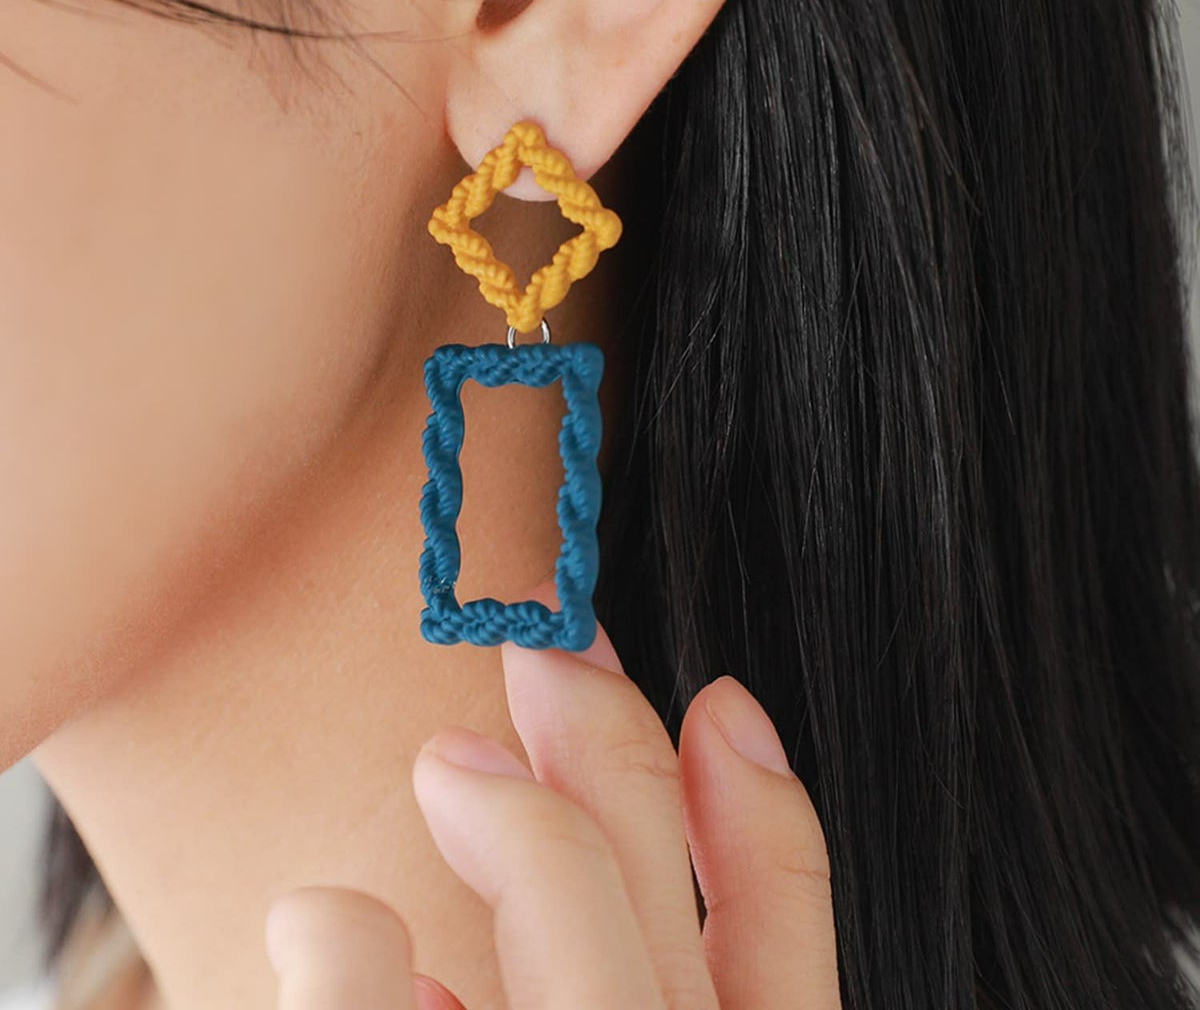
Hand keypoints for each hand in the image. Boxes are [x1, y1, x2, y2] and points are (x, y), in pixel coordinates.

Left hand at [266, 584, 840, 1008]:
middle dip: (614, 758)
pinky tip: (324, 916)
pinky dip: (357, 969)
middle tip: (545, 643)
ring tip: (448, 757)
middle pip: (661, 921)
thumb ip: (625, 967)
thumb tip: (601, 840)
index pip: (785, 967)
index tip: (722, 699)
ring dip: (527, 832)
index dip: (764, 824)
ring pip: (583, 956)